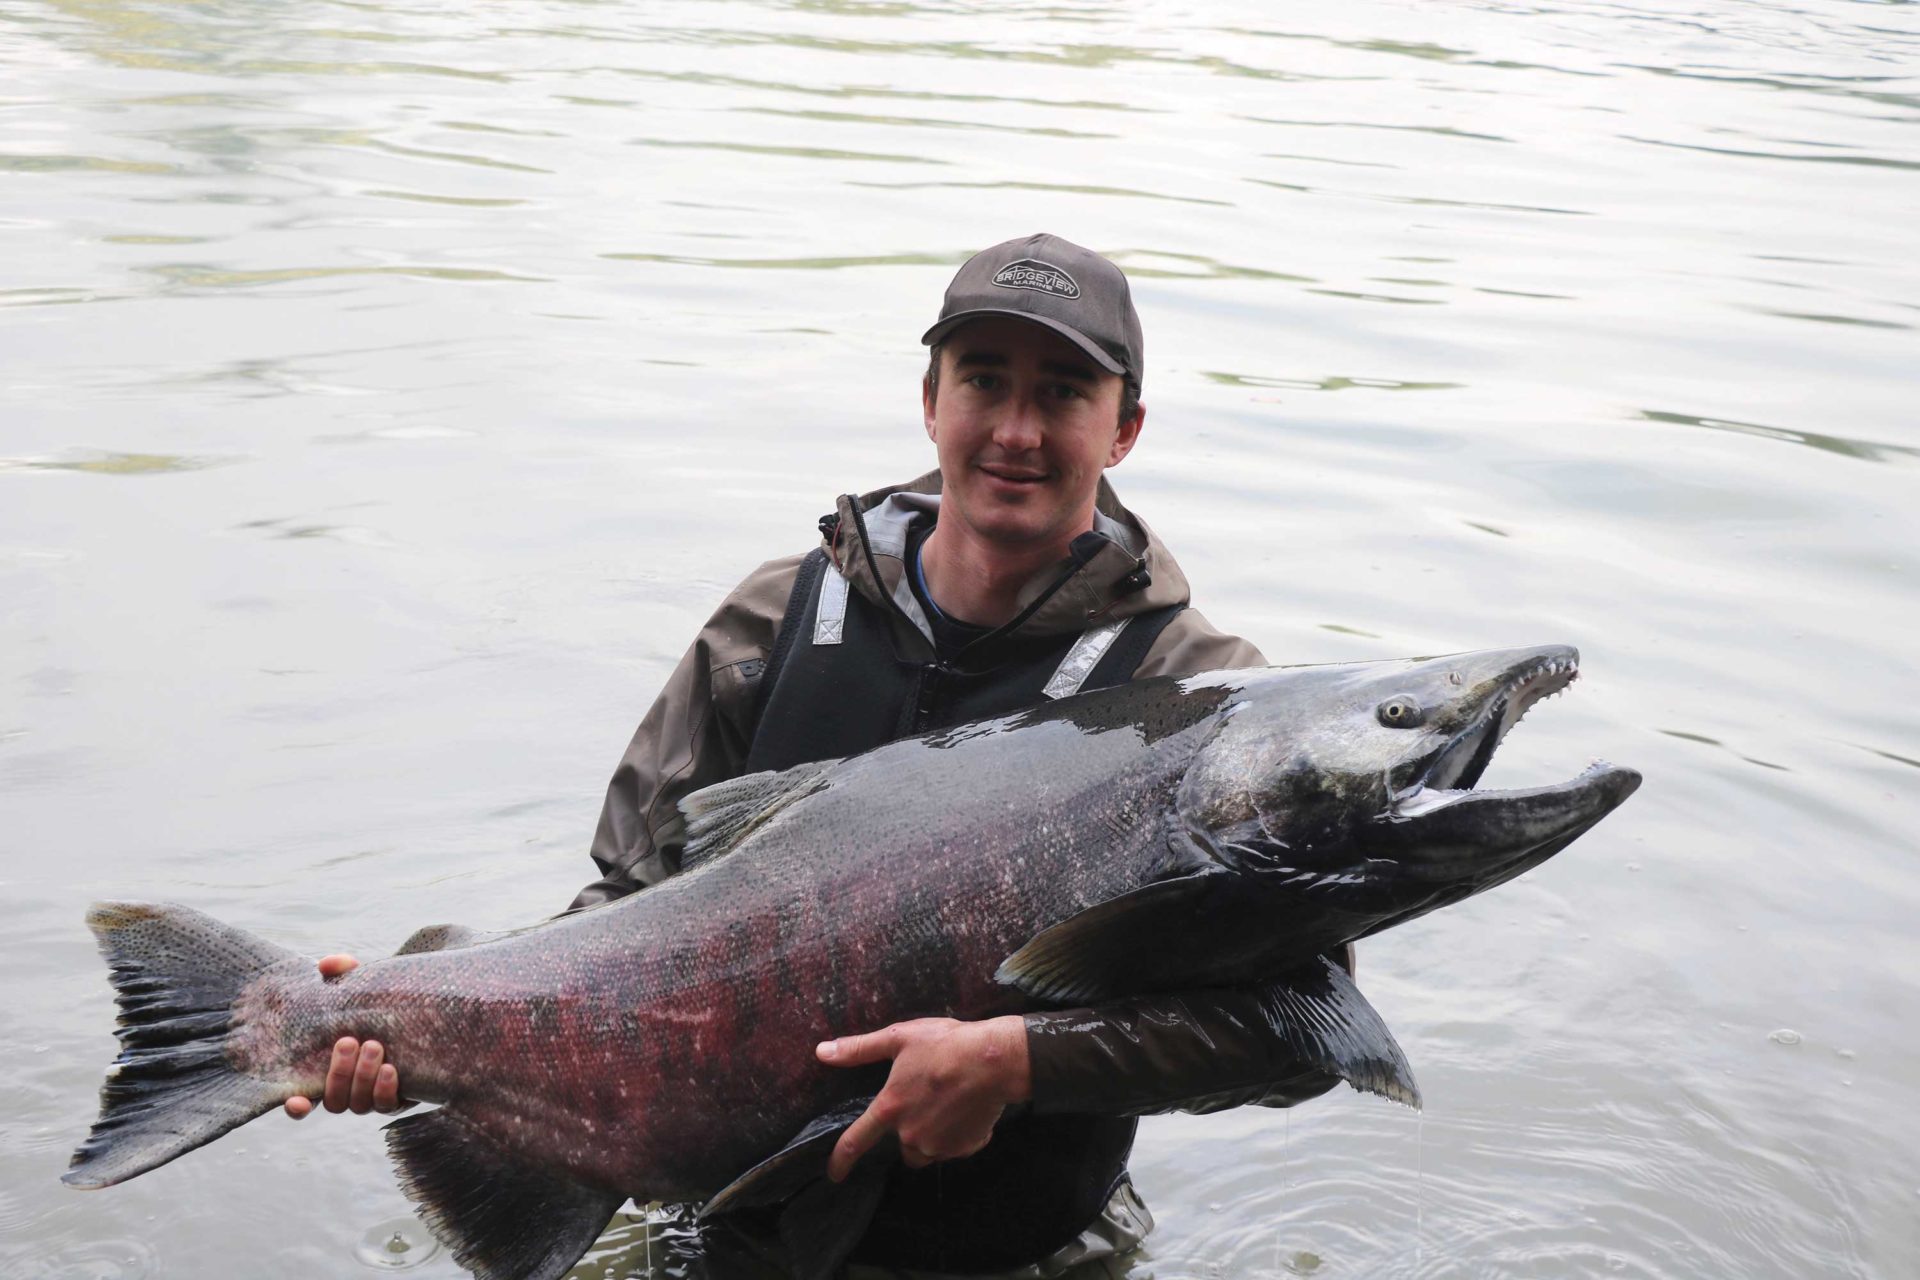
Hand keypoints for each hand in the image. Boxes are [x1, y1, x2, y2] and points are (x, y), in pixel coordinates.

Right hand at [283, 955, 402, 1119]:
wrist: (416, 1012)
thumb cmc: (374, 1003)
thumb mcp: (356, 987)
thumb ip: (340, 973)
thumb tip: (328, 965)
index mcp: (327, 1071)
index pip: (303, 1100)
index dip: (296, 1107)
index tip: (295, 1101)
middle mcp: (347, 1091)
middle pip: (334, 1101)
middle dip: (339, 1073)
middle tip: (349, 1041)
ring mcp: (371, 1097)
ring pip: (359, 1105)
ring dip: (363, 1078)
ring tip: (374, 1046)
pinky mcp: (398, 1098)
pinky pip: (388, 1106)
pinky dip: (386, 1090)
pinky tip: (391, 1069)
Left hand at [816, 1015, 1029, 1180]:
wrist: (995, 1061)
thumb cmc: (946, 1045)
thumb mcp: (899, 1038)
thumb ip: (859, 1049)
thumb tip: (822, 1052)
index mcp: (890, 1109)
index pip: (856, 1142)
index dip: (841, 1161)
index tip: (834, 1175)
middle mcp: (910, 1134)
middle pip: (900, 1145)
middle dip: (908, 1130)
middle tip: (926, 1101)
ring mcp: (939, 1145)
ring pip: (927, 1149)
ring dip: (931, 1134)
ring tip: (948, 1104)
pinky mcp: (964, 1148)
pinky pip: (955, 1146)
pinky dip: (958, 1133)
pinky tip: (967, 1109)